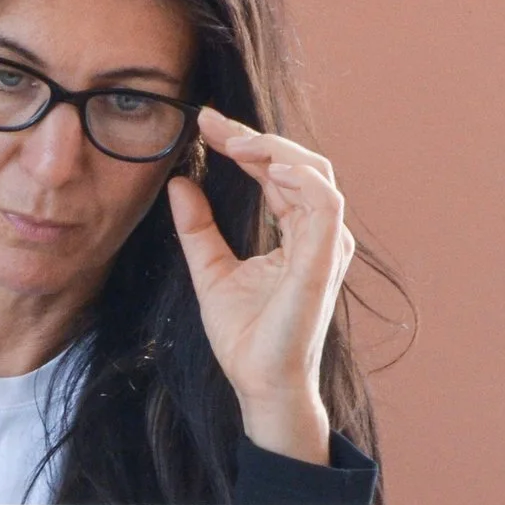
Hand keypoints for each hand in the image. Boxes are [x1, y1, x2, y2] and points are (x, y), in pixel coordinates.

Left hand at [167, 111, 357, 464]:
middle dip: (255, 136)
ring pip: (314, 173)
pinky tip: (265, 167)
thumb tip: (178, 184)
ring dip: (274, 150)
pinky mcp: (325, 260)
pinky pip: (324, 203)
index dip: (243, 144)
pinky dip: (298, 178)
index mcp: (297, 233)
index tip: (204, 124)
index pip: (276, 173)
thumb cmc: (245, 337)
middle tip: (211, 121)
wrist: (258, 383)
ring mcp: (326, 245)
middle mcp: (318, 234)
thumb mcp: (209, 271)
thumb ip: (198, 228)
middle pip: (297, 163)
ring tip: (232, 140)